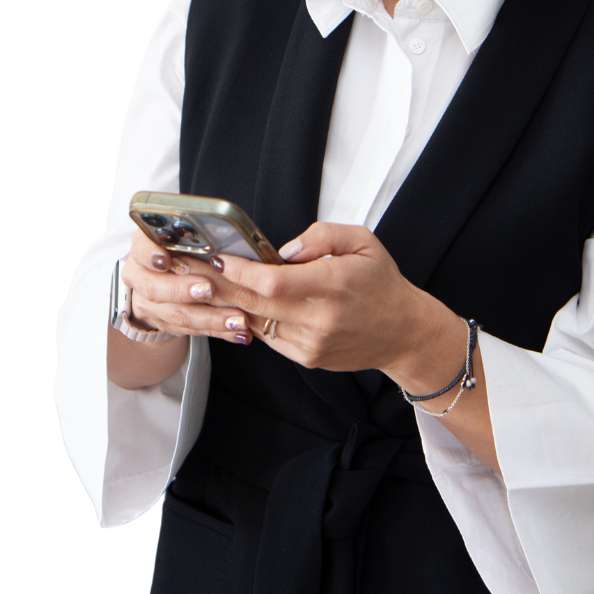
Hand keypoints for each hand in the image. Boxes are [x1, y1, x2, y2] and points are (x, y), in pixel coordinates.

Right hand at [121, 226, 262, 344]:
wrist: (163, 275)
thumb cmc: (181, 246)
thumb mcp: (184, 234)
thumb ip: (195, 236)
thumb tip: (221, 237)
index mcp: (143, 247)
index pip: (140, 248)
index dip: (151, 255)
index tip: (166, 260)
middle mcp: (140, 276)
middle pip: (155, 287)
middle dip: (184, 290)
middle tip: (211, 289)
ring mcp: (148, 303)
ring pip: (176, 314)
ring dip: (210, 318)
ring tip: (237, 320)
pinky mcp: (163, 323)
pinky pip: (190, 330)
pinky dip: (217, 331)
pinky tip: (238, 333)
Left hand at [200, 222, 461, 380]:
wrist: (403, 332)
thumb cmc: (381, 283)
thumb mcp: (363, 241)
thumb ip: (322, 236)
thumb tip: (282, 251)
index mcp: (334, 285)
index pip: (274, 282)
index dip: (240, 270)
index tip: (218, 256)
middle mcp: (320, 319)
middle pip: (255, 304)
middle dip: (219, 285)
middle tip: (190, 268)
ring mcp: (311, 343)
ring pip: (256, 322)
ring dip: (226, 304)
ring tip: (200, 284)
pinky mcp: (307, 357)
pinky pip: (268, 336)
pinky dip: (249, 319)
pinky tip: (230, 304)